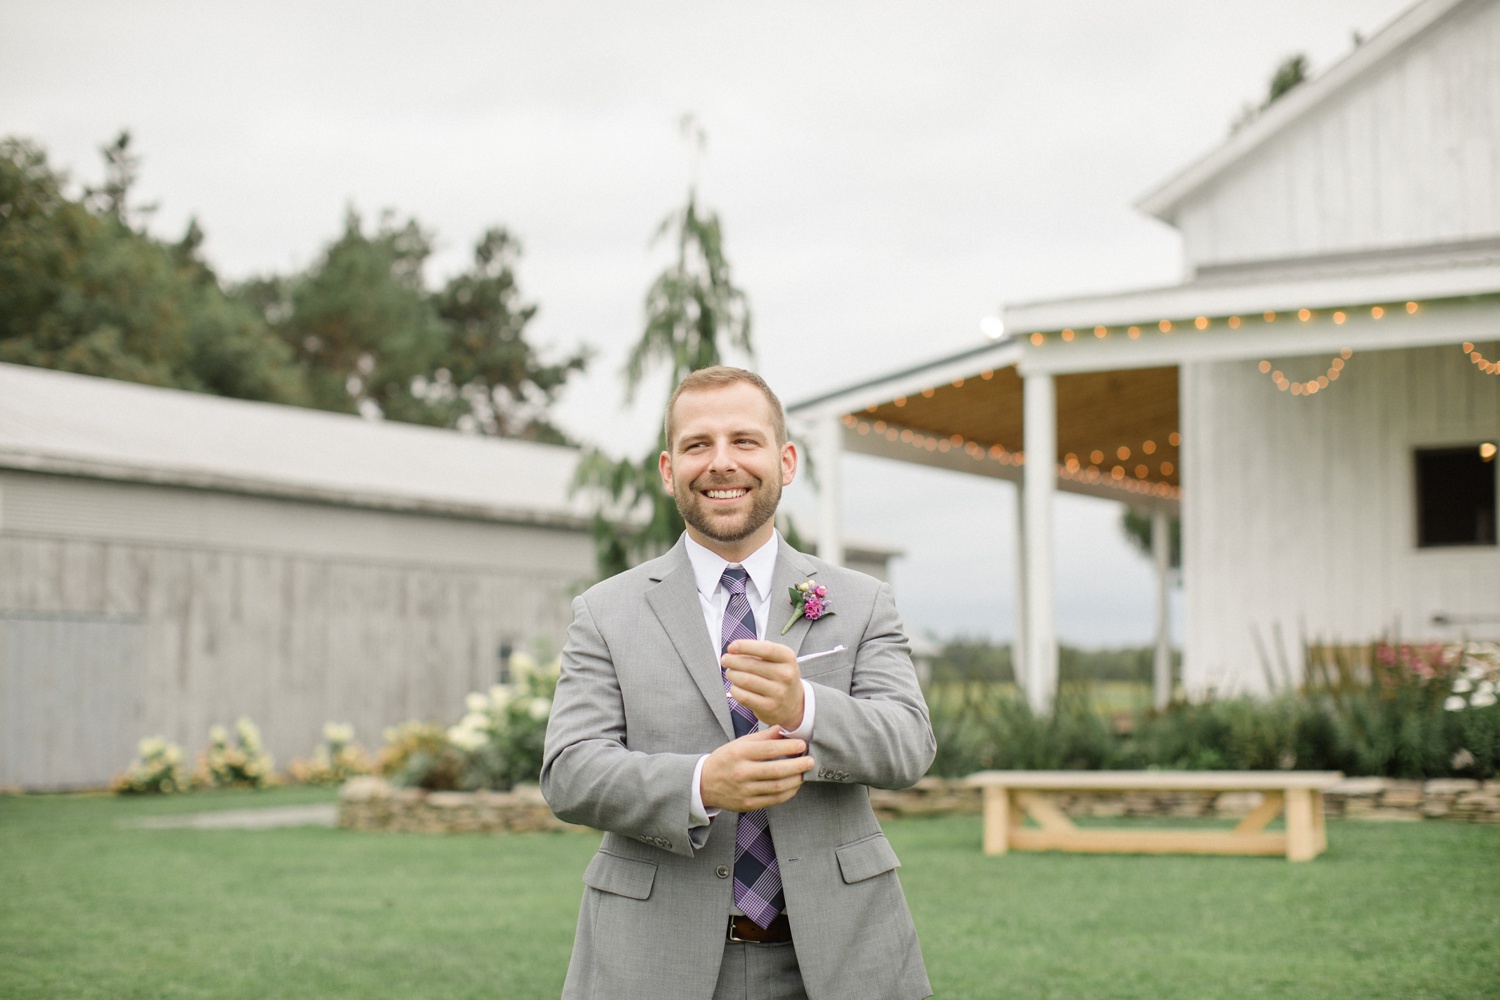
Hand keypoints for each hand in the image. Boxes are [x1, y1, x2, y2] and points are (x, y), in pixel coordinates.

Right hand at [700, 727, 815, 812]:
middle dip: (797, 765)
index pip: (769, 749)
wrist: (704, 784)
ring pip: (777, 787)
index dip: (789, 747)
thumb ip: (763, 737)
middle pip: (776, 770)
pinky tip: (794, 786)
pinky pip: (773, 800)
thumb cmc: (726, 759)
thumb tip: (784, 729)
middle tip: (810, 760)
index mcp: (739, 753)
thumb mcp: (739, 743)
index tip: (802, 744)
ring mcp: (744, 790)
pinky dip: (787, 793)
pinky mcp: (747, 804)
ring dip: (795, 780)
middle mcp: (741, 772)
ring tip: (804, 773)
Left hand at [722, 639, 804, 729]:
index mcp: (788, 658)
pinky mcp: (769, 707)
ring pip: (745, 680)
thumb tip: (734, 649)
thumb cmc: (780, 677)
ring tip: (730, 673)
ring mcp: (778, 693)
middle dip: (732, 661)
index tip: (732, 647)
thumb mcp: (778, 659)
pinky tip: (735, 687)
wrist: (794, 705)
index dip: (745, 646)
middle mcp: (785, 675)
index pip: (765, 649)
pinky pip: (744, 696)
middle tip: (726, 660)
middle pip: (751, 665)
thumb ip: (759, 650)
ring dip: (732, 675)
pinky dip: (735, 690)